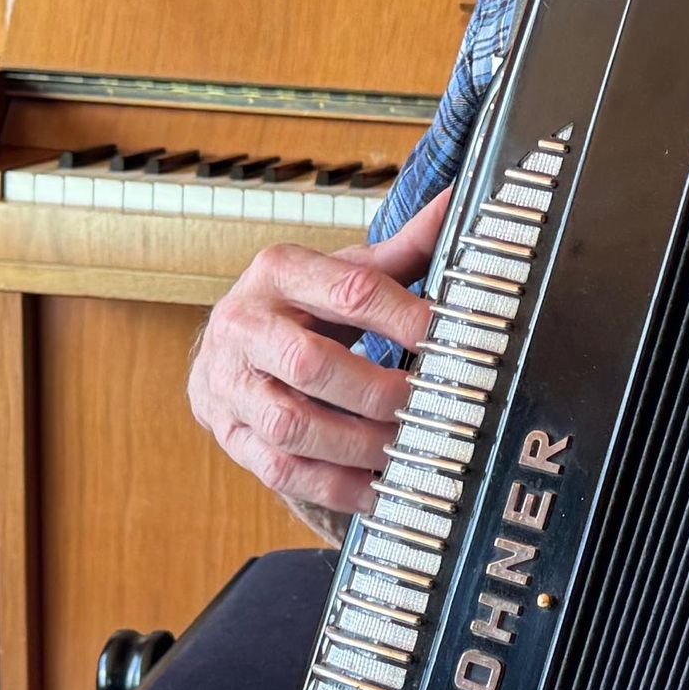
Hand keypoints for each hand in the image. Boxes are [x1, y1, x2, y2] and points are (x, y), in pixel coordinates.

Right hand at [184, 189, 448, 519]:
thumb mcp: (341, 269)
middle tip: (426, 405)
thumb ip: (402, 249)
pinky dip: (336, 485)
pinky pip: (280, 470)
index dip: (404, 317)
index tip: (448, 339)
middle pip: (308, 363)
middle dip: (376, 390)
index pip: (348, 290)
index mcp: (279, 271)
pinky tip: (379, 486)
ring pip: (289, 424)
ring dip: (357, 444)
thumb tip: (461, 202)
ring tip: (408, 450)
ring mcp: (230, 386)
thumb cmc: (299, 306)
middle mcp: (244, 325)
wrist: (228, 347)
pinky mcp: (230, 436)